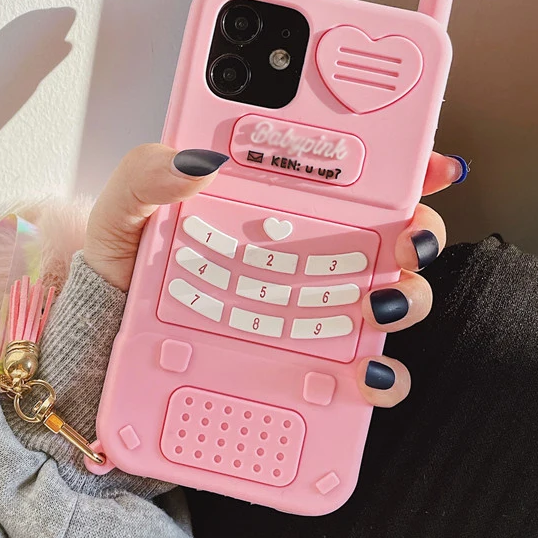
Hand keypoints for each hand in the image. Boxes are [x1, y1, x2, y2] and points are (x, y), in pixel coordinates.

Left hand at [83, 144, 467, 407]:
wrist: (109, 339)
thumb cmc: (126, 265)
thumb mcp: (127, 210)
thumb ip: (149, 174)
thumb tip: (199, 159)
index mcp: (276, 203)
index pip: (352, 174)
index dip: (402, 163)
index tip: (428, 163)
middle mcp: (307, 252)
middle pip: (392, 233)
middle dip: (421, 231)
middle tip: (407, 238)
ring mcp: (311, 309)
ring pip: (393, 296)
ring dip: (410, 298)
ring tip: (380, 305)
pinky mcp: (304, 363)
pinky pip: (362, 370)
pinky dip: (379, 377)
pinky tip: (362, 375)